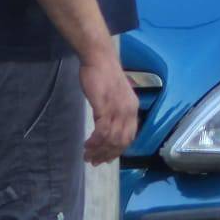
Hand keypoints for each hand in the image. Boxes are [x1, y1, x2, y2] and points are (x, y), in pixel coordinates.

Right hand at [80, 50, 138, 164]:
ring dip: (99, 150)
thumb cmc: (104, 74)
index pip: (129, 137)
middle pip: (121, 141)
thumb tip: (110, 127)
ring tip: (87, 155)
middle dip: (107, 154)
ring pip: (111, 139)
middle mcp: (128, 111)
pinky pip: (102, 131)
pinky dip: (95, 141)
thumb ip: (116, 111)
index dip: (118, 150)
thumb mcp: (116, 96)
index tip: (106, 159)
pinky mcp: (105, 106)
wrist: (99, 58)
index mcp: (132, 109)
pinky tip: (87, 144)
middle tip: (94, 161)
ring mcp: (118, 109)